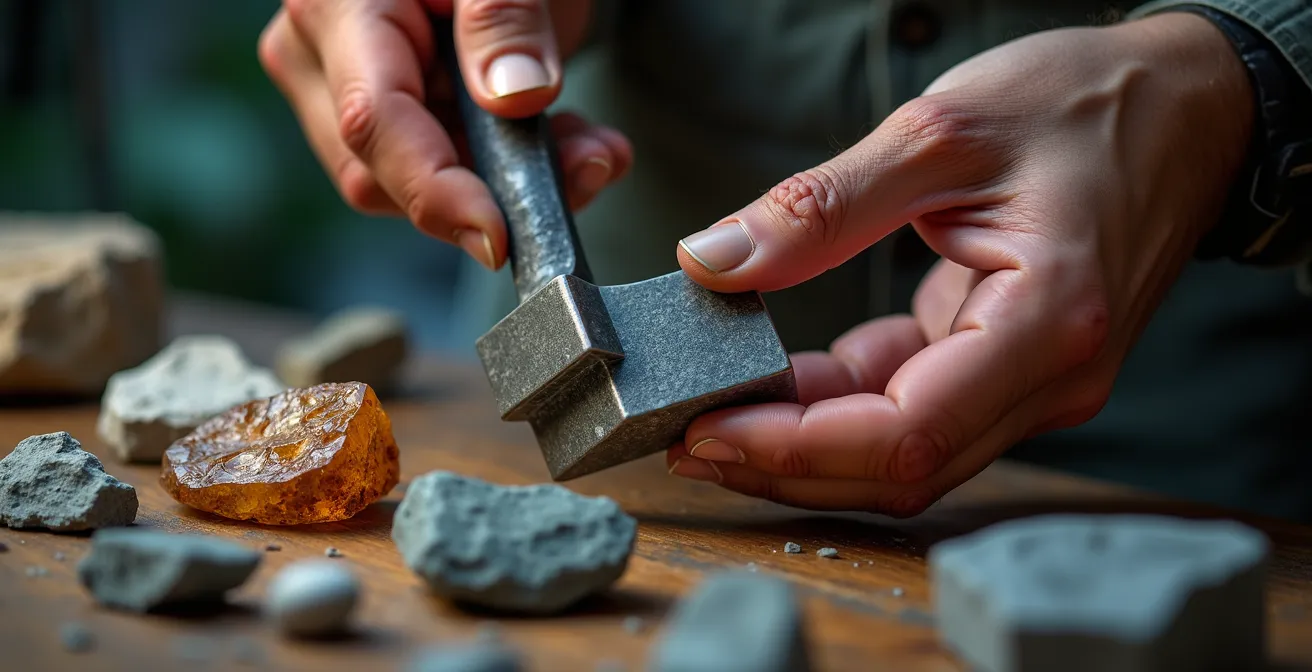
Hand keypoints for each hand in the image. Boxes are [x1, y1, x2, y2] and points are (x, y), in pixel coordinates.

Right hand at [258, 0, 631, 268]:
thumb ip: (505, 17)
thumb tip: (514, 95)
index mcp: (337, 7)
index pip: (374, 122)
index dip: (436, 190)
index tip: (497, 235)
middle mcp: (322, 59)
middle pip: (386, 174)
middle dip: (490, 191)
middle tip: (589, 163)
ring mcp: (348, 95)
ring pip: (418, 189)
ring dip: (515, 187)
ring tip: (592, 148)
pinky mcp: (390, 124)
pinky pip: (444, 177)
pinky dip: (514, 177)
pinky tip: (570, 148)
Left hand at [666, 13, 1253, 513]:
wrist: (1186, 103)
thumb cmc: (1083, 102)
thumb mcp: (939, 133)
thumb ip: (821, 207)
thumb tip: (713, 261)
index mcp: (1046, 324)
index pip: (905, 435)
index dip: (794, 451)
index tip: (704, 435)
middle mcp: (1050, 377)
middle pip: (899, 467)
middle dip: (784, 464)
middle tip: (685, 439)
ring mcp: (1033, 380)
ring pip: (901, 450)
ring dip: (806, 442)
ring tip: (716, 411)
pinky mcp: (1009, 363)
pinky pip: (913, 408)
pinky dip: (840, 403)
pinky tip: (781, 378)